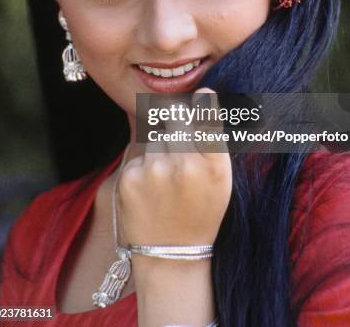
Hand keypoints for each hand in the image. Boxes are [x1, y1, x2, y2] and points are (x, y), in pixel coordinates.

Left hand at [116, 88, 232, 250]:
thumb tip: (203, 94)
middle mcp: (183, 165)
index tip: (203, 95)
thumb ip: (212, 138)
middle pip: (174, 118)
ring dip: (160, 149)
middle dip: (176, 123)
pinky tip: (152, 191)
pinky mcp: (129, 178)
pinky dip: (144, 167)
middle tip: (181, 148)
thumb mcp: (220, 179)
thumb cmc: (202, 211)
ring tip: (167, 181)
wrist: (172, 255)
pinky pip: (139, 156)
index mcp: (212, 166)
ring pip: (156, 137)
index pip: (207, 122)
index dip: (204, 105)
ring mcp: (153, 171)